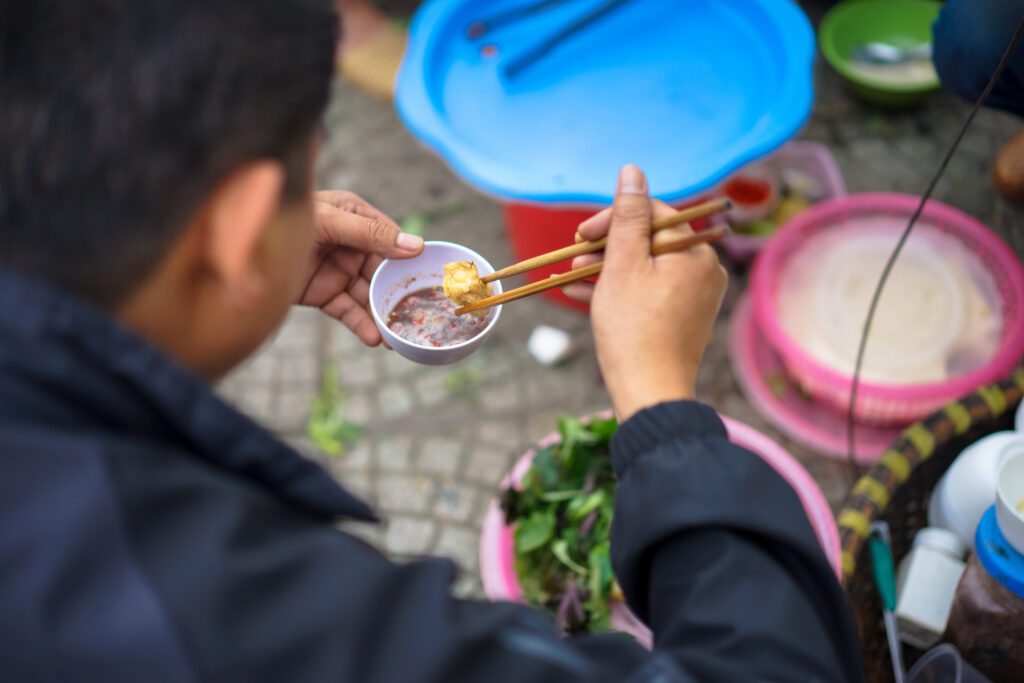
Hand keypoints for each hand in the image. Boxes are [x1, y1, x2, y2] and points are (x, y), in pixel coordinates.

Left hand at [300, 191, 422, 345]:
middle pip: (384, 272)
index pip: (393, 239)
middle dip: (399, 295)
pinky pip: (348, 310)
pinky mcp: (323, 294)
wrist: (239, 243)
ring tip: (397, 338)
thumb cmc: (285, 217)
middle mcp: (352, 244)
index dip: (411, 259)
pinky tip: (373, 338)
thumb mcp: (330, 222)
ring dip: (382, 316)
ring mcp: (338, 270)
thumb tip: (416, 245)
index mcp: (357, 217)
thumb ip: (371, 234)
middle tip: (419, 317)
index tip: (432, 278)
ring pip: (368, 295)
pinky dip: (361, 325)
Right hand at [564, 165, 727, 420]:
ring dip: (607, 268)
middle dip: (608, 246)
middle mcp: (704, 271)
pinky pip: (649, 293)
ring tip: (573, 275)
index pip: (655, 214)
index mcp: (696, 253)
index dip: (615, 217)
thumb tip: (632, 171)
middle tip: (575, 255)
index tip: (582, 233)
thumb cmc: (633, 329)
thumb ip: (627, 215)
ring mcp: (695, 298)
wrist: (650, 394)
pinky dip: (619, 290)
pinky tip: (582, 294)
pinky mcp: (681, 320)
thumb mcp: (623, 265)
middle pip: (650, 241)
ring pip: (646, 268)